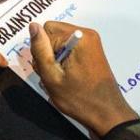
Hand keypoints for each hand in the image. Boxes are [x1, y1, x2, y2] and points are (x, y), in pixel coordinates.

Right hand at [28, 21, 138, 137]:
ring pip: (59, 41)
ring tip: (62, 77)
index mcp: (79, 37)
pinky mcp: (92, 50)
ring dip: (55, 58)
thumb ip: (40, 50)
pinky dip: (64, 59)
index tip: (50, 70)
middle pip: (52, 33)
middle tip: (55, 75)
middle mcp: (87, 34)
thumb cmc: (79, 99)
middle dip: (48, 52)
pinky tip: (69, 76)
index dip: (41, 52)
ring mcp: (91, 41)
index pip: (44, 31)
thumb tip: (33, 26)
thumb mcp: (52, 76)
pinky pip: (69, 47)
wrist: (107, 113)